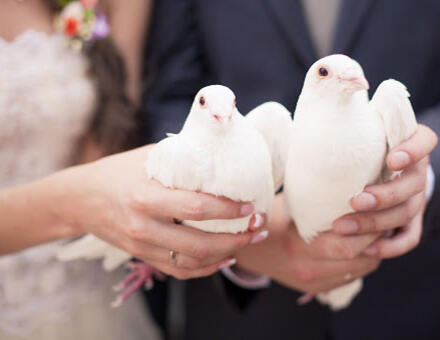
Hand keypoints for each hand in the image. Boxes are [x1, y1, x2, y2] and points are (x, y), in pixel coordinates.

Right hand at [55, 145, 267, 279]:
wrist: (81, 198)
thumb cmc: (118, 170)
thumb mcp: (148, 156)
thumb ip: (182, 157)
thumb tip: (221, 150)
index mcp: (146, 195)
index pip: (196, 207)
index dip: (228, 210)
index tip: (251, 205)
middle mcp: (144, 225)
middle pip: (199, 243)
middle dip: (236, 238)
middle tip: (259, 227)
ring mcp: (142, 246)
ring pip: (192, 262)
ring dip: (226, 254)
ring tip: (249, 241)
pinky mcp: (142, 256)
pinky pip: (179, 271)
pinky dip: (206, 268)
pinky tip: (225, 258)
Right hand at [235, 195, 379, 293]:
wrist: (247, 251)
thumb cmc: (269, 218)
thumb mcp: (289, 204)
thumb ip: (317, 197)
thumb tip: (352, 176)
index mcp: (299, 247)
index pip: (348, 244)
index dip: (370, 226)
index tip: (379, 205)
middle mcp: (308, 269)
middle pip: (360, 258)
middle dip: (379, 237)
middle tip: (387, 215)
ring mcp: (314, 282)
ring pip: (361, 270)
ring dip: (377, 249)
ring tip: (382, 227)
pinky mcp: (317, 289)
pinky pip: (352, 277)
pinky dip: (364, 260)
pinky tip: (366, 243)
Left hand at [333, 124, 437, 257]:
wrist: (365, 175)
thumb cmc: (350, 151)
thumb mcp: (350, 136)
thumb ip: (343, 131)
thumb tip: (318, 123)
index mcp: (406, 143)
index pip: (425, 140)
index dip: (414, 150)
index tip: (391, 160)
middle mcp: (416, 171)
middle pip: (414, 184)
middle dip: (385, 195)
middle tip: (354, 201)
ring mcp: (417, 198)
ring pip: (407, 212)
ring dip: (376, 222)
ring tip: (342, 227)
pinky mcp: (412, 222)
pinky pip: (409, 237)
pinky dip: (389, 246)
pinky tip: (366, 248)